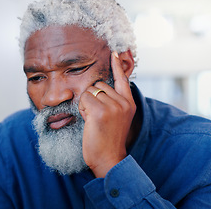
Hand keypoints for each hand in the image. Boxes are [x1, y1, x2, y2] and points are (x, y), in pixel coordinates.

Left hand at [78, 51, 135, 177]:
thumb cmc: (107, 139)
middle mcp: (123, 102)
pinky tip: (89, 121)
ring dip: (85, 104)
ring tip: (93, 120)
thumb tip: (101, 87)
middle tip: (96, 117)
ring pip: (89, 91)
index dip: (117, 66)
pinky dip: (81, 109)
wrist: (108, 158)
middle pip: (98, 84)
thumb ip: (113, 102)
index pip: (122, 79)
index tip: (114, 52)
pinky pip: (83, 99)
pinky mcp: (100, 111)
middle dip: (92, 97)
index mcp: (129, 103)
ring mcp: (113, 106)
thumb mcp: (117, 118)